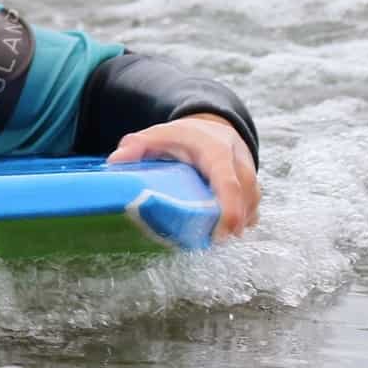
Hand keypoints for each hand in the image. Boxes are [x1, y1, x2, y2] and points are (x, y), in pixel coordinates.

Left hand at [105, 113, 260, 238]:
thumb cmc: (183, 136)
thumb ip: (137, 146)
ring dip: (239, 222)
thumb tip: (115, 162)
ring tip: (216, 238)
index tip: (222, 233)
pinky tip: (224, 230)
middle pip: (247, 195)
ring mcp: (248, 174)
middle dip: (235, 221)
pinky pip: (253, 207)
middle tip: (215, 241)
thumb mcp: (158, 134)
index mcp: (216, 151)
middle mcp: (238, 162)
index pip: (228, 181)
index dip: (229, 209)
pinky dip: (243, 220)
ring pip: (253, 203)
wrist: (211, 126)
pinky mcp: (250, 186)